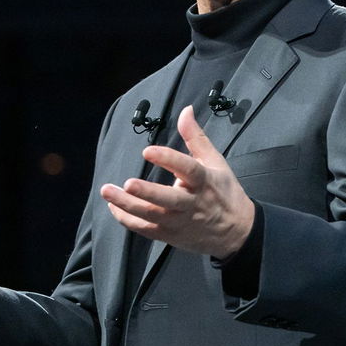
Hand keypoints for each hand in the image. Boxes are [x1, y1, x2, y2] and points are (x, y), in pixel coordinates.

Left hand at [100, 105, 254, 258]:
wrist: (238, 232)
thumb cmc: (224, 192)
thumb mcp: (215, 162)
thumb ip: (195, 137)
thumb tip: (185, 110)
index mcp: (204, 181)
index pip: (187, 169)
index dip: (168, 159)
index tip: (147, 150)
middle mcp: (192, 204)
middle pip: (168, 200)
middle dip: (146, 192)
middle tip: (128, 183)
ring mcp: (180, 222)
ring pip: (153, 215)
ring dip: (128, 205)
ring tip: (107, 191)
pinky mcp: (171, 235)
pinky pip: (147, 229)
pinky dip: (128, 220)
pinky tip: (114, 207)